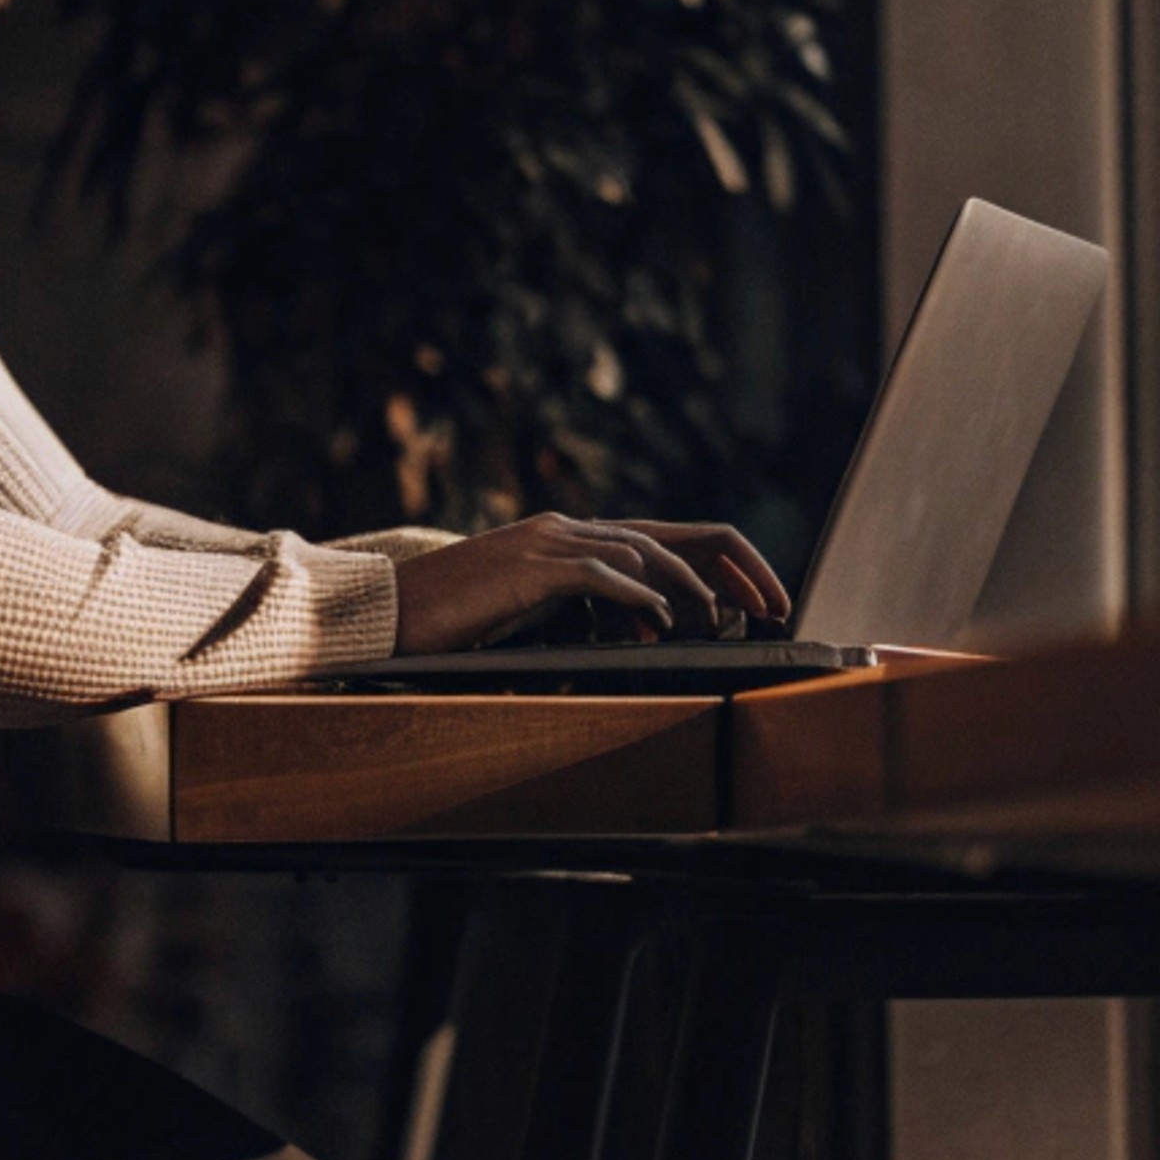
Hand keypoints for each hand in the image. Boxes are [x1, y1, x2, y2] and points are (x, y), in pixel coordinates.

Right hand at [390, 515, 790, 654]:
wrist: (386, 613)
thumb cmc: (451, 622)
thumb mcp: (530, 612)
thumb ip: (581, 608)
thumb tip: (643, 629)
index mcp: (568, 538)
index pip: (663, 540)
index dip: (720, 565)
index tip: (755, 601)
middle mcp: (565, 530)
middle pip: (671, 537)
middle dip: (732, 568)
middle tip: (773, 604)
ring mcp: (546, 545)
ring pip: (643, 553)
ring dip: (691, 588)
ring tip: (722, 620)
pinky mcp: (527, 570)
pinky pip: (599, 575)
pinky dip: (639, 599)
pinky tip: (663, 624)